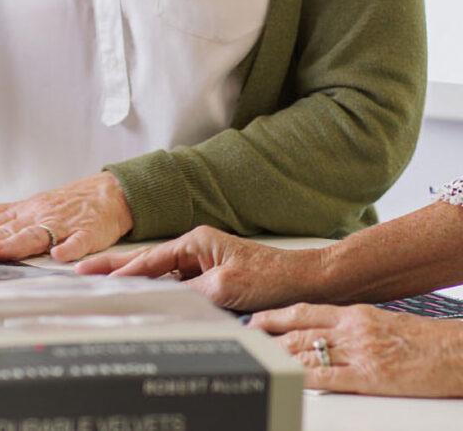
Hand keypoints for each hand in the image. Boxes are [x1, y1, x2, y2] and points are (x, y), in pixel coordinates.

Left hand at [0, 171, 131, 261]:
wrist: (108, 193)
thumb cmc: (65, 203)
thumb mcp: (25, 205)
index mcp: (22, 214)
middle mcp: (38, 219)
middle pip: (8, 231)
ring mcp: (62, 226)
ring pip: (36, 236)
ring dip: (15, 244)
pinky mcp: (87, 233)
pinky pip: (78, 242)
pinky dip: (69, 249)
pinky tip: (59, 255)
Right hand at [74, 226, 326, 310]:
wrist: (304, 282)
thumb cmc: (271, 276)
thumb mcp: (226, 286)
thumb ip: (188, 293)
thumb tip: (159, 300)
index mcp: (195, 242)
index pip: (150, 261)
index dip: (122, 273)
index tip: (96, 279)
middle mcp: (195, 250)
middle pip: (145, 261)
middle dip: (113, 267)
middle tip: (81, 272)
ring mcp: (200, 265)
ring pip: (157, 274)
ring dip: (131, 280)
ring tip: (100, 284)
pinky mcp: (207, 279)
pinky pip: (173, 286)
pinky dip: (154, 292)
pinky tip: (139, 299)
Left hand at [250, 303, 462, 396]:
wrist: (458, 352)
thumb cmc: (427, 341)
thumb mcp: (383, 323)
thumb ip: (353, 326)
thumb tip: (327, 333)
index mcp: (356, 314)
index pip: (304, 310)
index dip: (275, 315)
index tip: (255, 319)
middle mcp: (352, 330)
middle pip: (298, 330)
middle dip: (268, 337)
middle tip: (247, 340)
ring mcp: (359, 353)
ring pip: (306, 351)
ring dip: (279, 357)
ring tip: (259, 359)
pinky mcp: (368, 377)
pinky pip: (326, 377)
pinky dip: (302, 377)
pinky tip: (287, 377)